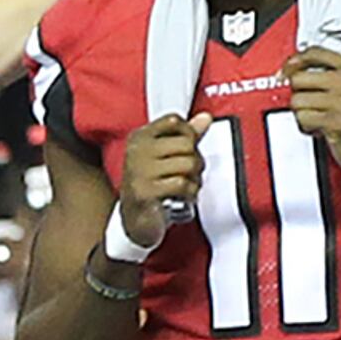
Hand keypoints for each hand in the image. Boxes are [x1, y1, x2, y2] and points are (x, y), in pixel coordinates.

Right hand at [111, 116, 206, 249]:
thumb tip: (206, 117)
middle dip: (196, 161)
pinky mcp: (145, 192)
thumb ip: (186, 136)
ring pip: (188, 164)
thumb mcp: (166, 157)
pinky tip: (184, 197)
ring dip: (195, 179)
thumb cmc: (152, 186)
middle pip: (186, 143)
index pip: (174, 121)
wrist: (135, 222)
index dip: (189, 134)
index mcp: (139, 138)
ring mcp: (139, 171)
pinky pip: (182, 184)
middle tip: (190, 174)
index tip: (188, 149)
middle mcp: (136, 151)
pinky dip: (191, 193)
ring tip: (187, 186)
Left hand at [286, 47, 340, 176]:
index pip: (315, 53)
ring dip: (303, 114)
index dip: (294, 62)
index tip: (285, 71)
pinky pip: (302, 118)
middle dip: (300, 95)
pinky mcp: (337, 121)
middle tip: (312, 106)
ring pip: (297, 100)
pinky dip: (306, 127)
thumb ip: (330, 74)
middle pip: (299, 78)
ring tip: (319, 119)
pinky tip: (320, 129)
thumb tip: (292, 70)